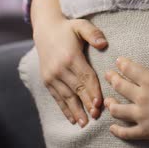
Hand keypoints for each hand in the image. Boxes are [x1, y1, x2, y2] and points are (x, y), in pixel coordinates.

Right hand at [31, 0, 107, 126]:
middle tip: (96, 116)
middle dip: (87, 103)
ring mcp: (51, 75)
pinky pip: (57, 97)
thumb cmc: (68, 28)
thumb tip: (104, 43)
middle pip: (77, 89)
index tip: (100, 102)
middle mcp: (59, 68)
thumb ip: (93, 33)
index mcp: (71, 56)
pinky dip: (64, 109)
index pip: (85, 76)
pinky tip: (72, 119)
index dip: (93, 90)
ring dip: (76, 110)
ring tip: (84, 122)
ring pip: (66, 96)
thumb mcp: (81, 25)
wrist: (45, 30)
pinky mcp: (47, 80)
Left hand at [104, 41, 148, 144]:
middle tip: (107, 74)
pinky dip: (117, 130)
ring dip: (110, 103)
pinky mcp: (145, 131)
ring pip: (118, 110)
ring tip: (106, 100)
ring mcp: (141, 116)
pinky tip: (112, 128)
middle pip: (120, 86)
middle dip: (112, 79)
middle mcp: (142, 97)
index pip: (130, 69)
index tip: (118, 60)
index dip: (122, 63)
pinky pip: (126, 132)